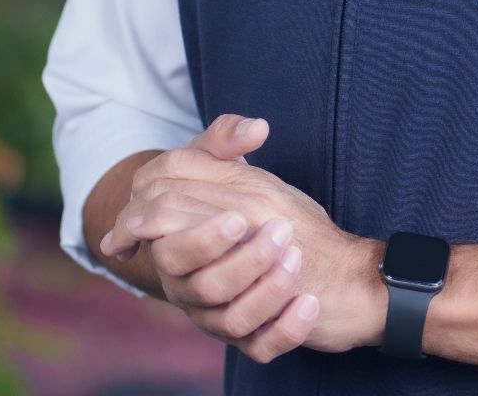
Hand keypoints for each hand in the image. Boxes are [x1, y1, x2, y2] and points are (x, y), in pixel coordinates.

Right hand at [99, 114, 380, 360]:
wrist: (300, 252)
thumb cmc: (243, 205)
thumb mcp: (229, 169)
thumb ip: (225, 141)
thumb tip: (255, 129)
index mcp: (174, 245)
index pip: (168, 246)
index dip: (199, 235)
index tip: (239, 218)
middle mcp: (189, 286)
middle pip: (198, 284)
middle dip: (239, 260)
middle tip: (280, 231)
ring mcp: (218, 317)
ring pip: (230, 320)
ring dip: (266, 289)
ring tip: (296, 257)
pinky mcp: (252, 340)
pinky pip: (262, 348)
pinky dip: (286, 329)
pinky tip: (308, 305)